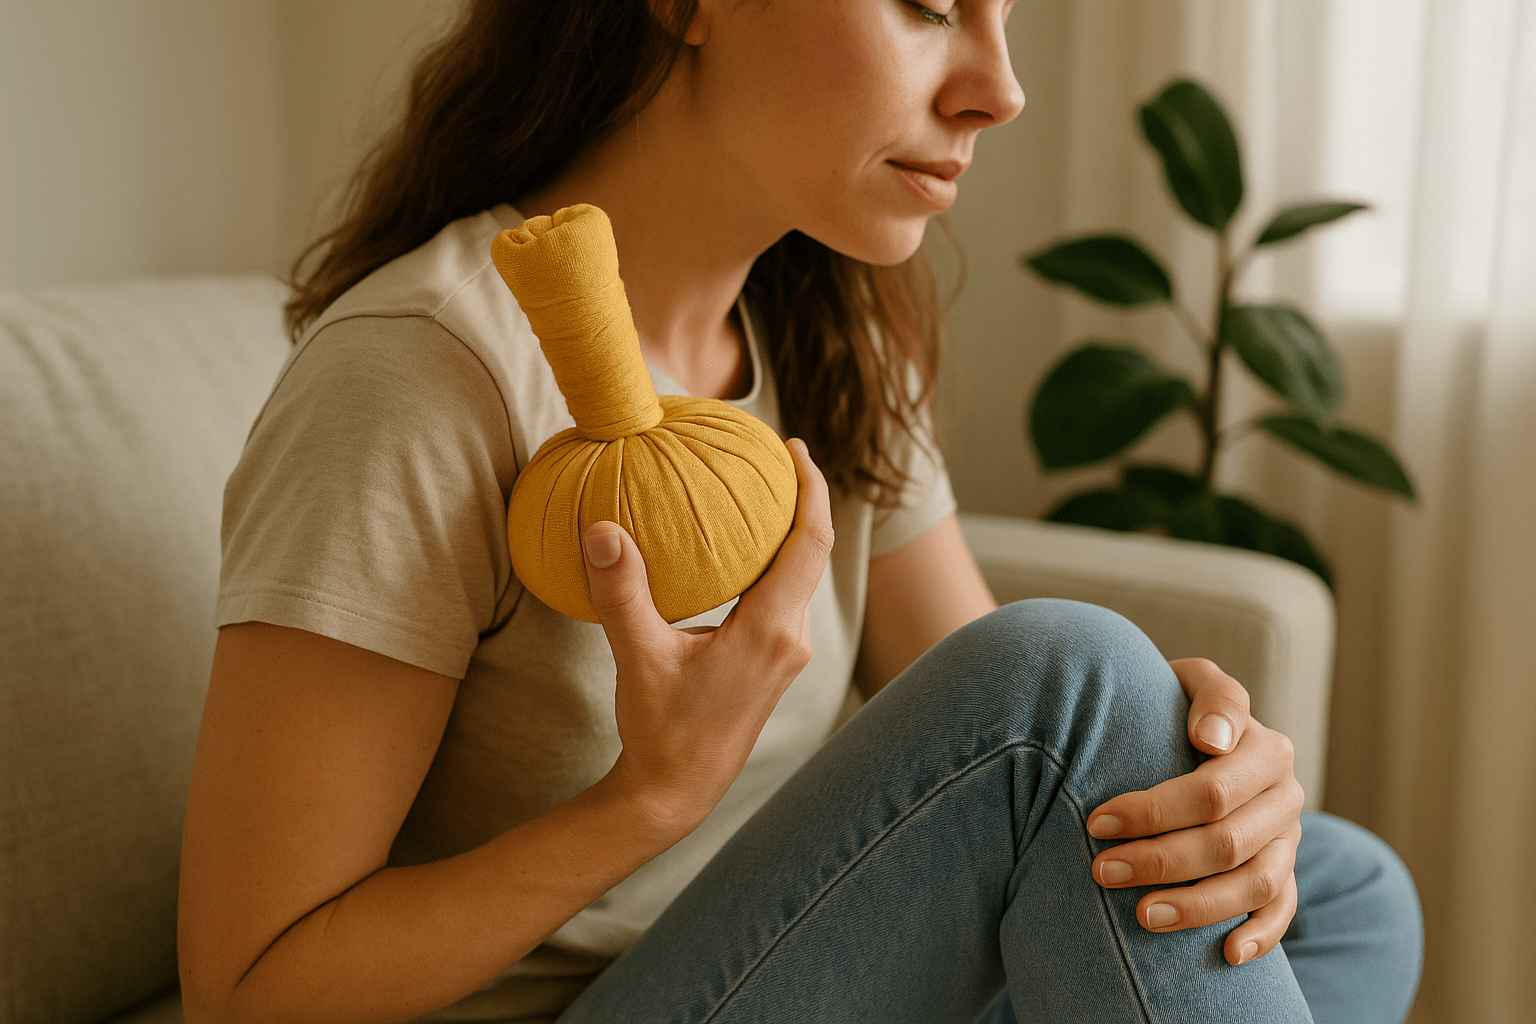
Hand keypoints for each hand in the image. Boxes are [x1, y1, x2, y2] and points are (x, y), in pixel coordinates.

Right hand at [588, 437, 834, 835]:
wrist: (676, 793)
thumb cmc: (661, 731)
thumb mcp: (638, 659)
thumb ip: (622, 594)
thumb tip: (603, 529)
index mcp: (770, 630)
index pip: (809, 543)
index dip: (811, 490)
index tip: (795, 449)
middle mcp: (789, 639)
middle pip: (813, 552)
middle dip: (804, 500)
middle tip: (779, 454)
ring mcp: (785, 653)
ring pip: (799, 576)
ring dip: (789, 532)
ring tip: (760, 491)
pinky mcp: (772, 663)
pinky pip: (783, 595)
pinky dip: (771, 561)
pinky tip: (739, 549)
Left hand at [1085, 657, 1304, 967]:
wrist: (1197, 730)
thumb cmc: (1176, 705)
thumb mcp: (1189, 681)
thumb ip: (1210, 695)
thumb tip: (1212, 739)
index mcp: (1264, 747)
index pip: (1211, 791)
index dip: (1153, 811)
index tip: (1097, 820)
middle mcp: (1284, 794)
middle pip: (1226, 842)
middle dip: (1159, 861)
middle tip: (1101, 871)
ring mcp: (1289, 838)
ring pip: (1255, 883)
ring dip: (1198, 905)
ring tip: (1142, 916)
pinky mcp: (1287, 871)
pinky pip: (1283, 910)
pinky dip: (1260, 935)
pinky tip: (1225, 953)